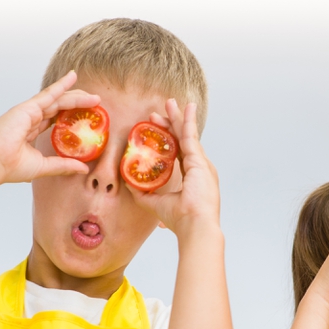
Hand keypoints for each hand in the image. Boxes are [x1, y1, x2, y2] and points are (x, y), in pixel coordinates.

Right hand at [0, 71, 100, 185]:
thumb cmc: (10, 167)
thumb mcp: (44, 166)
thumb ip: (63, 165)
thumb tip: (83, 169)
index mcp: (31, 131)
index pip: (56, 119)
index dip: (71, 115)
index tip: (87, 116)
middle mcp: (31, 118)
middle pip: (59, 106)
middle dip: (78, 103)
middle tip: (96, 103)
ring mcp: (29, 111)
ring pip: (58, 99)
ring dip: (77, 96)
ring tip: (95, 97)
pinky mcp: (28, 108)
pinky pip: (49, 94)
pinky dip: (61, 85)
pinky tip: (73, 78)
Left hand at [128, 100, 219, 237]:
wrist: (195, 226)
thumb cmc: (180, 220)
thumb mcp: (155, 204)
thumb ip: (142, 193)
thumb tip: (127, 182)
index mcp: (192, 177)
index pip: (179, 152)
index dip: (166, 139)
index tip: (154, 128)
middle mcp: (199, 168)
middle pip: (183, 140)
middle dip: (171, 124)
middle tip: (159, 111)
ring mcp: (201, 163)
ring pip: (186, 134)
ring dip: (178, 118)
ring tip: (170, 103)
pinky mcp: (199, 160)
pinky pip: (191, 136)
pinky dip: (188, 121)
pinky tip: (186, 108)